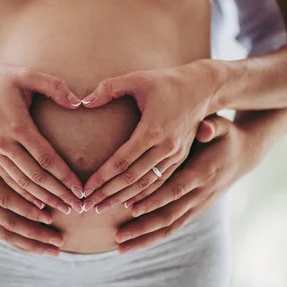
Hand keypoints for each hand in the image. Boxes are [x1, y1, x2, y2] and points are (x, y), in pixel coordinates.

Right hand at [0, 57, 84, 213]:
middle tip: (78, 208)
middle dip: (58, 194)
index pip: (46, 159)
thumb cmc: (0, 78)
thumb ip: (54, 86)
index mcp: (17, 126)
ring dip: (43, 199)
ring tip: (63, 210)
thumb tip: (78, 101)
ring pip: (20, 184)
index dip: (65, 177)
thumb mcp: (27, 74)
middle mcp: (4, 144)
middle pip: (35, 177)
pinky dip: (23, 196)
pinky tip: (38, 205)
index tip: (81, 190)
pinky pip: (7, 181)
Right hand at [0, 119, 64, 255]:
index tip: (48, 215)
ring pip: (4, 232)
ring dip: (30, 242)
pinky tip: (35, 246)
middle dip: (35, 232)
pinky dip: (17, 241)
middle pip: (7, 221)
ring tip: (54, 250)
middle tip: (60, 240)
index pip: (3, 196)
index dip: (26, 207)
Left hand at [80, 60, 216, 211]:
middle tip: (88, 206)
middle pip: (133, 178)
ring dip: (124, 198)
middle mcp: (166, 147)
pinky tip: (128, 203)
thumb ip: (108, 88)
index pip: (122, 161)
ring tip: (103, 208)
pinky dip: (144, 195)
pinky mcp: (181, 157)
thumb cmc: (166, 81)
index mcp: (153, 130)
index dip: (102, 177)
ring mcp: (176, 155)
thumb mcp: (136, 78)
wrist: (203, 87)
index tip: (86, 189)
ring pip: (147, 185)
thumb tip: (83, 102)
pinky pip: (160, 182)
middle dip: (109, 194)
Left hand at [114, 115, 257, 252]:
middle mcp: (200, 193)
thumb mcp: (222, 126)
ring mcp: (198, 204)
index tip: (132, 209)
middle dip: (143, 227)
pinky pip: (173, 226)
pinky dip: (154, 236)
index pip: (176, 190)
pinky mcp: (195, 209)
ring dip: (145, 238)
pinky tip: (134, 243)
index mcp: (202, 172)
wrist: (244, 154)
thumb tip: (204, 128)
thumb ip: (211, 126)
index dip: (155, 200)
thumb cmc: (225, 136)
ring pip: (170, 227)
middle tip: (117, 236)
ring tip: (120, 246)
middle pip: (169, 216)